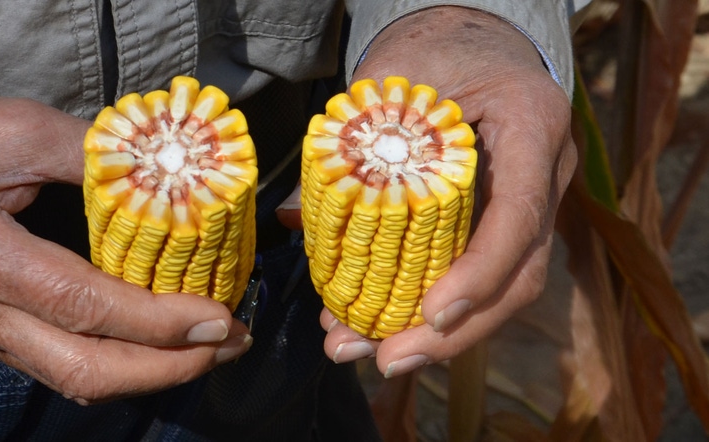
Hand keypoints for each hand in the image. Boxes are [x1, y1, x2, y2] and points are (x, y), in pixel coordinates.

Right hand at [0, 89, 250, 402]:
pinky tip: (154, 342)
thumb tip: (165, 174)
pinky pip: (57, 365)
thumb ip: (94, 154)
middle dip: (169, 368)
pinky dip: (115, 363)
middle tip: (228, 343)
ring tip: (207, 349)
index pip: (87, 308)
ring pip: (72, 380)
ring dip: (149, 373)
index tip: (217, 317)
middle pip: (85, 372)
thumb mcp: (14, 129)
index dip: (160, 322)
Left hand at [312, 7, 576, 375]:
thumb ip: (359, 135)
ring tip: (360, 351)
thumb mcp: (397, 74)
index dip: (480, 272)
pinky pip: (473, 275)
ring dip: (433, 334)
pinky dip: (424, 306)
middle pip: (518, 274)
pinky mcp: (498, 223)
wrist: (472, 39)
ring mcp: (527, 204)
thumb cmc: (438, 47)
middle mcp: (544, 175)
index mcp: (532, 126)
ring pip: (498, 288)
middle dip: (453, 332)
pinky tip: (370, 323)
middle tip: (384, 359)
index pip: (519, 214)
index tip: (433, 313)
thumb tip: (293, 216)